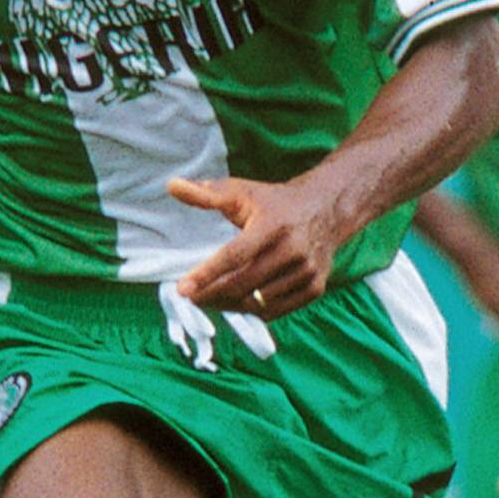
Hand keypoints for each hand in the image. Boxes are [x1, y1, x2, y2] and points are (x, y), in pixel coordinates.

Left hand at [172, 175, 355, 317]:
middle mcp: (294, 250)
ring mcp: (307, 272)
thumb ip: (206, 193)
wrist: (326, 211)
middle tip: (192, 296)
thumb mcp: (242, 191)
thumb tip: (172, 186)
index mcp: (273, 225)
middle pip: (243, 284)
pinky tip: (238, 302)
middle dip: (211, 294)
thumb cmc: (275, 202)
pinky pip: (276, 311)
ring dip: (230, 304)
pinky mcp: (315, 288)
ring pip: (258, 302)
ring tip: (212, 297)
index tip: (182, 289)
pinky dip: (253, 311)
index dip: (206, 274)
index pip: (234, 256)